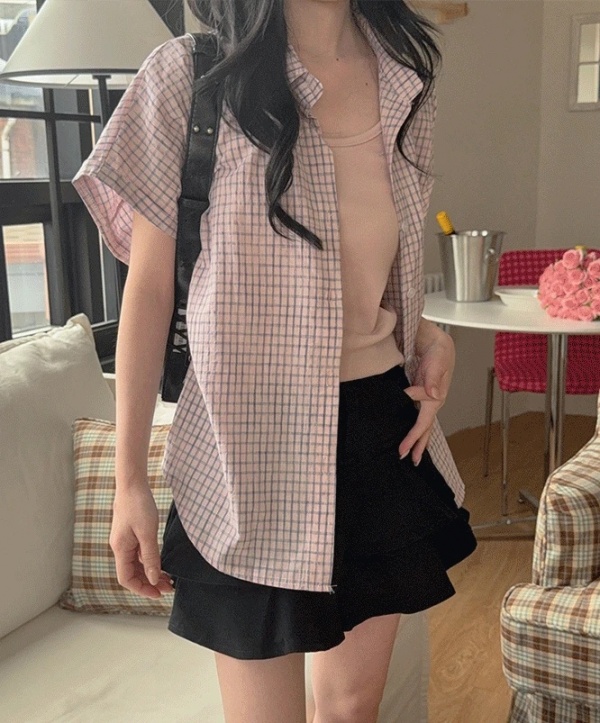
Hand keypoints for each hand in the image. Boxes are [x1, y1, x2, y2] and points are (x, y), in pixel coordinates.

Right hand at [110, 485, 173, 598]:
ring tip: (168, 578)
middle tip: (169, 587)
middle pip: (132, 573)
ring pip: (136, 564)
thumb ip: (150, 556)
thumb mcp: (147, 532)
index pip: (126, 579)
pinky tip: (160, 562)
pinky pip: (139, 554)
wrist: (132, 484)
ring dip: (150, 572)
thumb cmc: (139, 505)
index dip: (141, 589)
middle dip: (149, 583)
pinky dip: (149, 561)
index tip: (158, 593)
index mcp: (120, 549)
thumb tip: (152, 578)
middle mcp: (120, 547)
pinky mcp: (131, 534)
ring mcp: (125, 541)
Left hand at [398, 329, 454, 465]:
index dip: (413, 437)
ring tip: (409, 454)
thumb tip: (433, 395)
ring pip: (422, 423)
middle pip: (425, 428)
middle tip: (407, 460)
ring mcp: (426, 398)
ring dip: (416, 438)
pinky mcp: (419, 392)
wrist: (435, 340)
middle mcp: (433, 401)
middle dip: (417, 445)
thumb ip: (434, 378)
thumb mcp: (437, 361)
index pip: (424, 422)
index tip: (403, 448)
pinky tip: (408, 431)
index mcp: (436, 397)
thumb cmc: (438, 350)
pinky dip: (414, 425)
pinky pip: (416, 413)